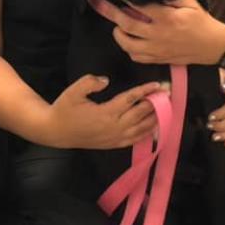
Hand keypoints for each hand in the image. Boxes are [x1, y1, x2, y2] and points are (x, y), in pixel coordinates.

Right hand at [43, 75, 162, 149]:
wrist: (56, 132)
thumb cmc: (64, 109)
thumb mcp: (73, 91)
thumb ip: (89, 82)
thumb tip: (105, 80)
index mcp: (106, 113)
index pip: (131, 100)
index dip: (145, 91)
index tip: (158, 85)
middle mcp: (114, 127)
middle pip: (141, 114)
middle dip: (156, 103)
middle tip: (168, 93)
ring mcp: (115, 137)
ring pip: (142, 128)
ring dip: (156, 118)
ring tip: (167, 108)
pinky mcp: (114, 144)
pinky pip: (136, 139)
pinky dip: (148, 133)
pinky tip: (157, 127)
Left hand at [93, 0, 224, 66]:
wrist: (213, 46)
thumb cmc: (202, 22)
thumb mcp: (190, 3)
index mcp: (167, 18)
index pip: (140, 7)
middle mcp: (159, 35)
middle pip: (127, 25)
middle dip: (110, 13)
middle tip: (98, 3)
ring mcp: (157, 50)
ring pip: (127, 44)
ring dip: (118, 34)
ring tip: (118, 26)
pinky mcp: (158, 60)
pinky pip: (136, 57)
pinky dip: (129, 49)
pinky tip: (130, 40)